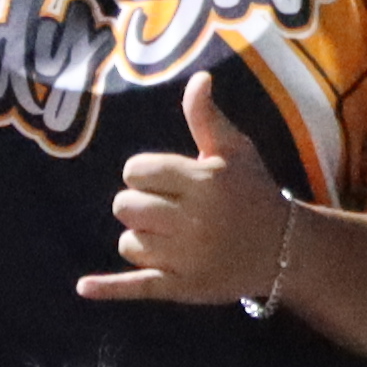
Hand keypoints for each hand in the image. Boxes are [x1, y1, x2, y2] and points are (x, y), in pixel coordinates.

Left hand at [76, 72, 300, 312]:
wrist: (284, 249)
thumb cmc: (252, 192)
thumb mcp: (234, 151)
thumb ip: (207, 118)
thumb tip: (198, 78)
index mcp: (202, 182)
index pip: (136, 171)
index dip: (143, 173)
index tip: (166, 180)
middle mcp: (194, 221)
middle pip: (125, 206)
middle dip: (138, 204)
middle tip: (165, 208)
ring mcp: (187, 258)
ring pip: (128, 242)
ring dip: (141, 237)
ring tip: (171, 235)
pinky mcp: (182, 287)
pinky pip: (137, 286)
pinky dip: (108, 288)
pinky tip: (83, 287)